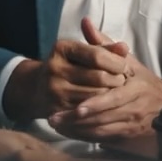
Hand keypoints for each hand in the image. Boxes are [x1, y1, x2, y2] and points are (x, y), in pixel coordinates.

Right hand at [2, 29, 133, 121]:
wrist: (36, 88)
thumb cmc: (67, 65)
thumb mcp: (81, 51)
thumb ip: (104, 48)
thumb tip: (124, 48)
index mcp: (62, 48)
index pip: (97, 55)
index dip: (116, 62)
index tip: (125, 66)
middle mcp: (55, 68)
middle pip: (99, 78)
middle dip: (117, 80)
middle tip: (124, 81)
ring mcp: (54, 90)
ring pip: (96, 96)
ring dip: (111, 96)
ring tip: (116, 92)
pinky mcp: (57, 110)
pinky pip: (88, 112)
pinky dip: (100, 109)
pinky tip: (106, 105)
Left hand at [50, 19, 161, 140]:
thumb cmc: (140, 79)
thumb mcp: (126, 60)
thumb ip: (103, 43)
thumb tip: (85, 22)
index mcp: (136, 87)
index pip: (114, 97)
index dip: (95, 104)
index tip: (75, 107)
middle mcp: (136, 107)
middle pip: (105, 116)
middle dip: (79, 120)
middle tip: (54, 118)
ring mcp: (133, 123)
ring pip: (102, 130)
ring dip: (78, 130)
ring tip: (56, 125)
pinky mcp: (128, 134)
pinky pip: (104, 138)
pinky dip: (85, 136)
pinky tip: (68, 132)